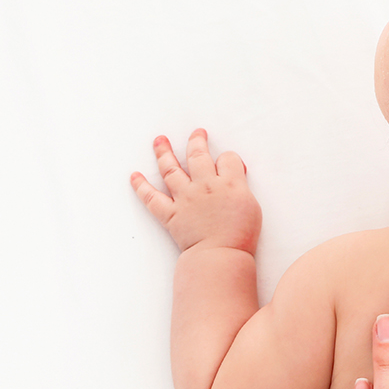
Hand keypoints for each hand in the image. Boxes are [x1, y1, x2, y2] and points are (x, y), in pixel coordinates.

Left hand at [130, 129, 261, 254]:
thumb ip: (243, 186)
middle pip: (197, 154)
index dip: (228, 159)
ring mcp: (185, 198)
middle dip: (196, 141)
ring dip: (164, 152)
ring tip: (160, 140)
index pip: (227, 159)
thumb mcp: (253, 206)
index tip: (228, 163)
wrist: (221, 254)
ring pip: (171, 168)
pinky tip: (135, 176)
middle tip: (196, 134)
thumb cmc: (241, 235)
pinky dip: (141, 186)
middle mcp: (205, 185)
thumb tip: (236, 174)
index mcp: (229, 183)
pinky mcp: (171, 214)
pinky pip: (151, 197)